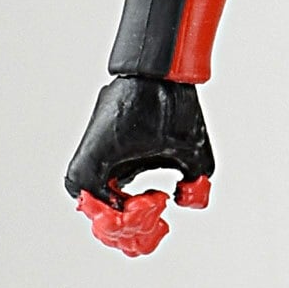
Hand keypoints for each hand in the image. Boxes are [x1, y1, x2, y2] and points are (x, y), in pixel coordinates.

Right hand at [65, 75, 214, 256]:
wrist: (162, 66)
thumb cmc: (171, 102)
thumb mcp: (194, 151)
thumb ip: (196, 183)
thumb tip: (187, 200)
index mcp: (100, 159)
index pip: (99, 210)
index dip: (127, 221)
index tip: (153, 212)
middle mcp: (92, 154)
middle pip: (95, 206)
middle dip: (124, 220)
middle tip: (152, 220)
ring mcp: (97, 147)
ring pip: (102, 191)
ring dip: (126, 204)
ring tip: (154, 203)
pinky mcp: (107, 140)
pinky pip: (109, 174)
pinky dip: (127, 187)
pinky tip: (152, 189)